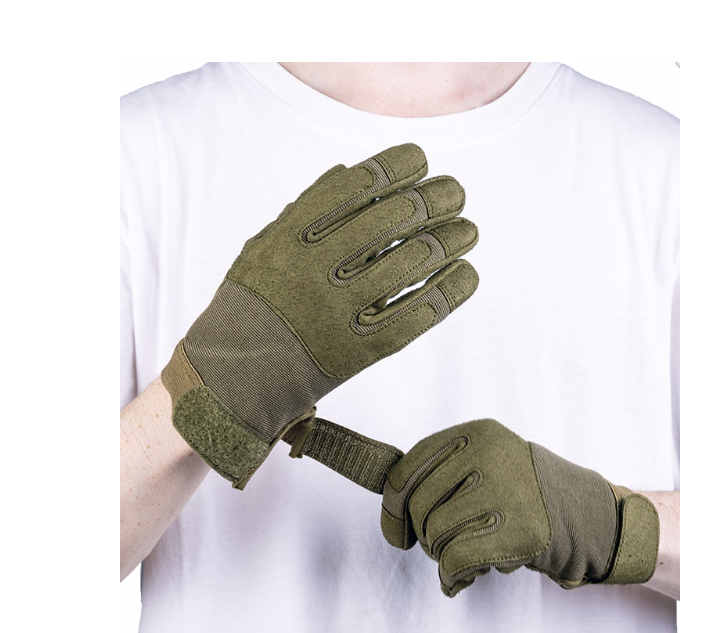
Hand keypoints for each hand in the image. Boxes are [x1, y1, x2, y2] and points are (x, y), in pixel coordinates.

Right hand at [162, 143, 478, 487]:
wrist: (238, 377)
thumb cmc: (253, 305)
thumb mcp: (263, 247)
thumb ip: (305, 210)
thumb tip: (353, 171)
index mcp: (292, 235)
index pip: (358, 185)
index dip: (398, 166)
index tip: (422, 160)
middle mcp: (318, 267)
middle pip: (395, 218)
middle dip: (437, 197)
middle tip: (458, 192)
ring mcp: (341, 309)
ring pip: (414, 261)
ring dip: (452, 240)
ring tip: (469, 230)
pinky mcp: (362, 349)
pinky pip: (418, 314)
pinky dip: (450, 291)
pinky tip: (468, 275)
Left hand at [381, 419, 659, 596]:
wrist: (589, 516)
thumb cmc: (523, 494)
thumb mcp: (484, 465)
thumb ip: (440, 478)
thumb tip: (390, 508)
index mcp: (476, 434)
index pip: (408, 469)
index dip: (392, 506)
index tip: (396, 533)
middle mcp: (490, 454)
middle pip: (419, 505)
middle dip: (424, 536)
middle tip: (442, 548)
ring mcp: (508, 490)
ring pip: (436, 534)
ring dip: (442, 557)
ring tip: (465, 557)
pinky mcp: (522, 530)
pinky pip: (457, 559)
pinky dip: (452, 577)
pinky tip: (463, 579)